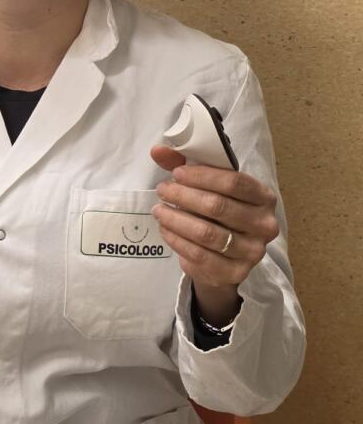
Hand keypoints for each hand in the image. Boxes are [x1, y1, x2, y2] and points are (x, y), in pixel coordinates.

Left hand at [151, 146, 280, 324]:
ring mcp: (253, 251)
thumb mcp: (206, 184)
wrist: (224, 255)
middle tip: (162, 190)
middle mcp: (265, 225)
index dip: (202, 176)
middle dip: (183, 196)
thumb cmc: (216, 211)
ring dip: (176, 219)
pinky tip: (165, 229)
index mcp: (264, 197)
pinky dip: (177, 240)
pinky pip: (199, 255)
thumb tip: (157, 150)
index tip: (176, 173)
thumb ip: (183, 164)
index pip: (234, 182)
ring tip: (159, 210)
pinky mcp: (235, 272)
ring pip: (207, 233)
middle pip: (218, 206)